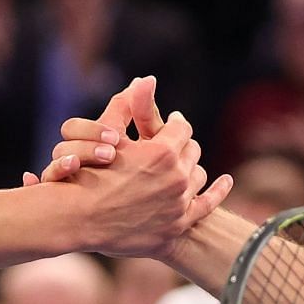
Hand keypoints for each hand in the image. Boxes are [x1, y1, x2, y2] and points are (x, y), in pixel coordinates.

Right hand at [26, 77, 233, 257]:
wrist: (79, 220)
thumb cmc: (88, 172)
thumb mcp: (109, 134)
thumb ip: (130, 104)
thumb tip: (147, 78)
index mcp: (163, 152)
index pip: (181, 128)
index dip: (175, 123)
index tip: (171, 122)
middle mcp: (177, 177)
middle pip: (192, 151)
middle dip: (182, 146)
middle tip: (174, 145)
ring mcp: (180, 203)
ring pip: (198, 176)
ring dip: (190, 168)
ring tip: (181, 165)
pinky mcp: (179, 224)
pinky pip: (208, 205)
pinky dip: (218, 190)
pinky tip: (224, 182)